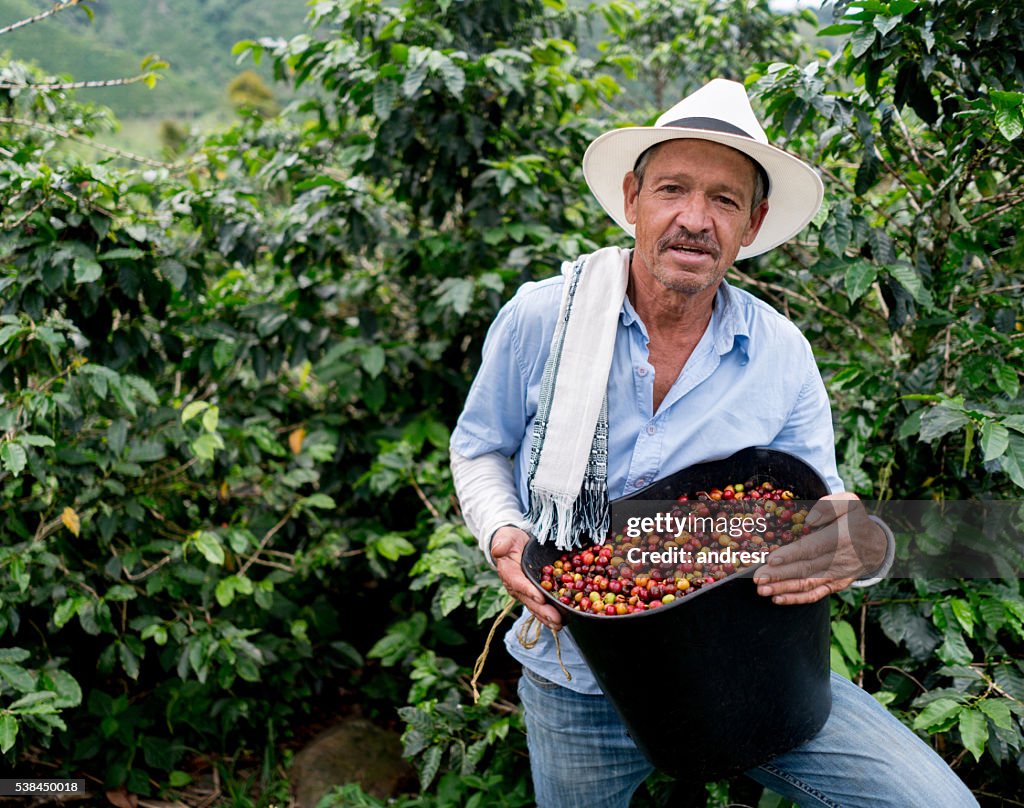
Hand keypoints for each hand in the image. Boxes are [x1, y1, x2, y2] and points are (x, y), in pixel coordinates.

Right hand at [491, 527, 562, 629]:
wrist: (513, 545)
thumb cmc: (510, 540)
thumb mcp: (506, 538)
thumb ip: (502, 543)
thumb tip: (497, 549)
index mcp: (508, 573)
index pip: (518, 583)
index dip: (528, 591)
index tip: (540, 598)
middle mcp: (516, 586)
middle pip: (529, 600)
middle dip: (542, 611)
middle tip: (556, 619)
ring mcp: (524, 592)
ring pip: (536, 607)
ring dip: (547, 617)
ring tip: (559, 625)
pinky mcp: (533, 593)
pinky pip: (540, 606)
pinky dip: (549, 615)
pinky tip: (560, 622)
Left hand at [753, 493, 886, 604]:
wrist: (876, 545)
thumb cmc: (855, 520)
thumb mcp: (849, 503)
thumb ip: (830, 506)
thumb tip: (810, 519)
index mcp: (840, 538)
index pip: (812, 548)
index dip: (791, 554)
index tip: (771, 559)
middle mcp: (838, 560)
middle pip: (805, 569)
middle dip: (779, 575)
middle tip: (758, 578)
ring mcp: (837, 575)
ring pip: (807, 584)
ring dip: (783, 588)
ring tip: (762, 590)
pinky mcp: (836, 585)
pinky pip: (816, 594)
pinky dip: (797, 599)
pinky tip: (778, 598)